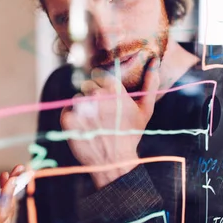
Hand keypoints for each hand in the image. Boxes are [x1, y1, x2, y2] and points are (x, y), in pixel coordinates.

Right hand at [0, 165, 24, 222]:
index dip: (6, 196)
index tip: (11, 178)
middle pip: (7, 212)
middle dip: (14, 188)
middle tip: (20, 168)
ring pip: (7, 216)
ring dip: (10, 195)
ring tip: (12, 175)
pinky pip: (4, 222)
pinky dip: (5, 206)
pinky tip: (4, 193)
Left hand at [61, 58, 159, 187]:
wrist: (114, 162)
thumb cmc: (130, 135)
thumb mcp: (145, 110)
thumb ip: (150, 84)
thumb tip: (154, 60)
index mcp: (114, 89)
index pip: (98, 75)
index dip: (101, 87)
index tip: (104, 99)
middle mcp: (96, 95)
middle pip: (87, 86)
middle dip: (92, 98)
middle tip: (100, 115)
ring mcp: (80, 107)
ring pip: (77, 98)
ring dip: (82, 108)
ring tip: (93, 123)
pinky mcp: (67, 118)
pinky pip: (67, 110)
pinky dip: (73, 118)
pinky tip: (84, 129)